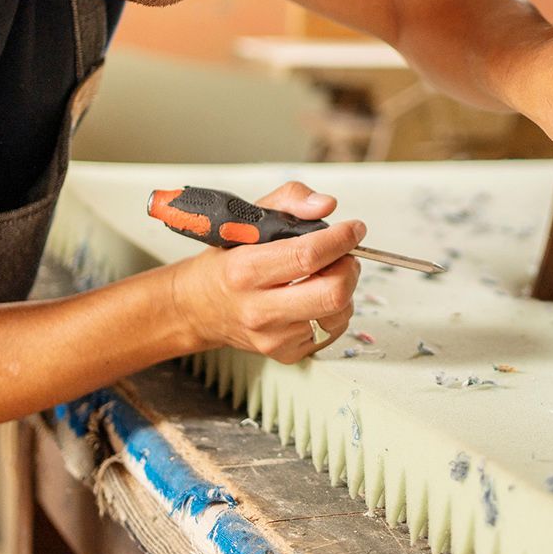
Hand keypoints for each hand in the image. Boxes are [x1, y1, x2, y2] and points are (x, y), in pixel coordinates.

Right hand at [170, 181, 364, 363]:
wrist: (198, 308)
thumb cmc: (226, 261)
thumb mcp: (248, 219)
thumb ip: (289, 199)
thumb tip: (326, 205)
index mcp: (245, 270)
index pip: (308, 256)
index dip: (341, 239)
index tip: (354, 229)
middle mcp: (258, 309)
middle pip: (332, 293)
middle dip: (349, 267)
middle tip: (345, 254)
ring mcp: (273, 337)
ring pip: (338, 314)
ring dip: (345, 288)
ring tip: (328, 274)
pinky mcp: (285, 354)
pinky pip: (332, 331)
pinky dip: (335, 310)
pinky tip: (316, 296)